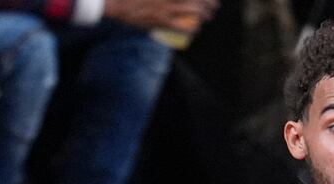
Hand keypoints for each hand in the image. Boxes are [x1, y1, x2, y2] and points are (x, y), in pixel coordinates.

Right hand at [103, 0, 218, 31]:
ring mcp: (167, 7)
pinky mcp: (162, 20)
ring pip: (193, 10)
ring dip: (204, 15)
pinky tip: (196, 31)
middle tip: (214, 7)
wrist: (119, 2)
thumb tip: (174, 2)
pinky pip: (181, 27)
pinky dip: (191, 30)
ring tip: (208, 18)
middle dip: (209, 3)